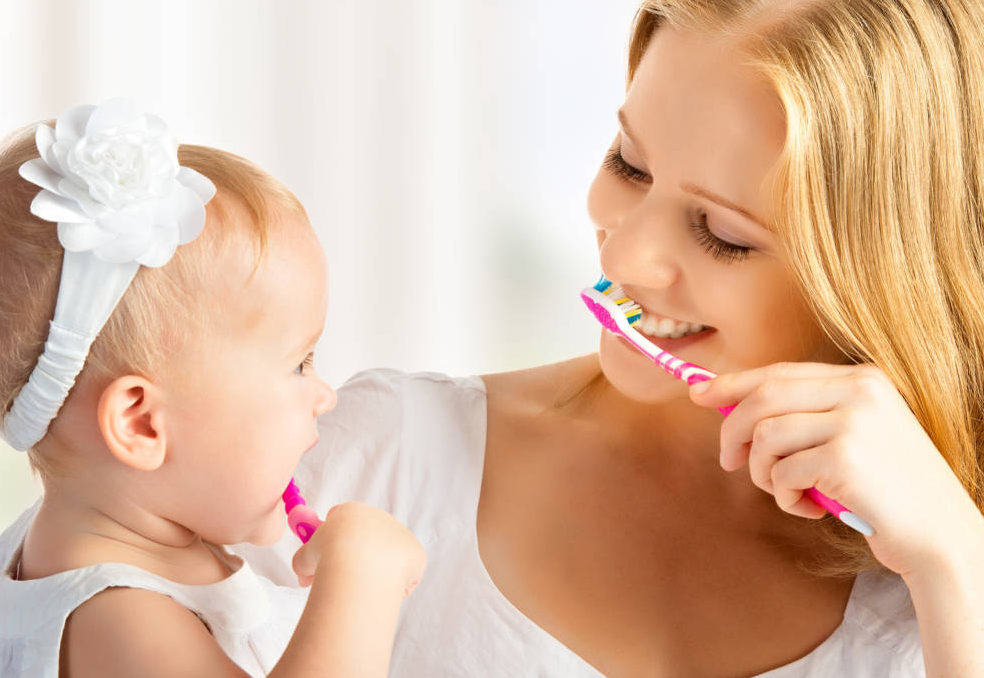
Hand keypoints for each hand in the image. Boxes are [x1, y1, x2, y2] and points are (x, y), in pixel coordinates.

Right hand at [291, 501, 426, 595]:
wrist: (358, 566)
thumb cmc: (328, 558)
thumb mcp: (304, 558)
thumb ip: (304, 561)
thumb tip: (305, 575)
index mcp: (352, 511)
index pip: (343, 523)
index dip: (334, 542)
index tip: (328, 561)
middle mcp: (379, 517)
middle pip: (369, 538)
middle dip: (358, 559)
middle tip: (346, 582)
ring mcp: (401, 534)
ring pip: (388, 557)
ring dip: (378, 572)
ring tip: (364, 590)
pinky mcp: (416, 552)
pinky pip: (406, 573)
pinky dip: (396, 586)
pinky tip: (382, 593)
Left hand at [688, 361, 983, 578]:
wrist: (939, 534)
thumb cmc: (885, 490)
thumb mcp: (851, 437)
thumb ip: (803, 416)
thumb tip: (725, 403)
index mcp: (862, 379)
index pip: (780, 372)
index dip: (732, 382)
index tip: (698, 392)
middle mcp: (859, 391)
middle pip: (763, 398)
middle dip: (732, 430)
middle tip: (729, 461)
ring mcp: (854, 422)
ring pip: (765, 436)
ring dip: (762, 472)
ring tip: (785, 491)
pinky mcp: (845, 458)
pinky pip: (781, 473)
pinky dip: (784, 497)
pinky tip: (809, 508)